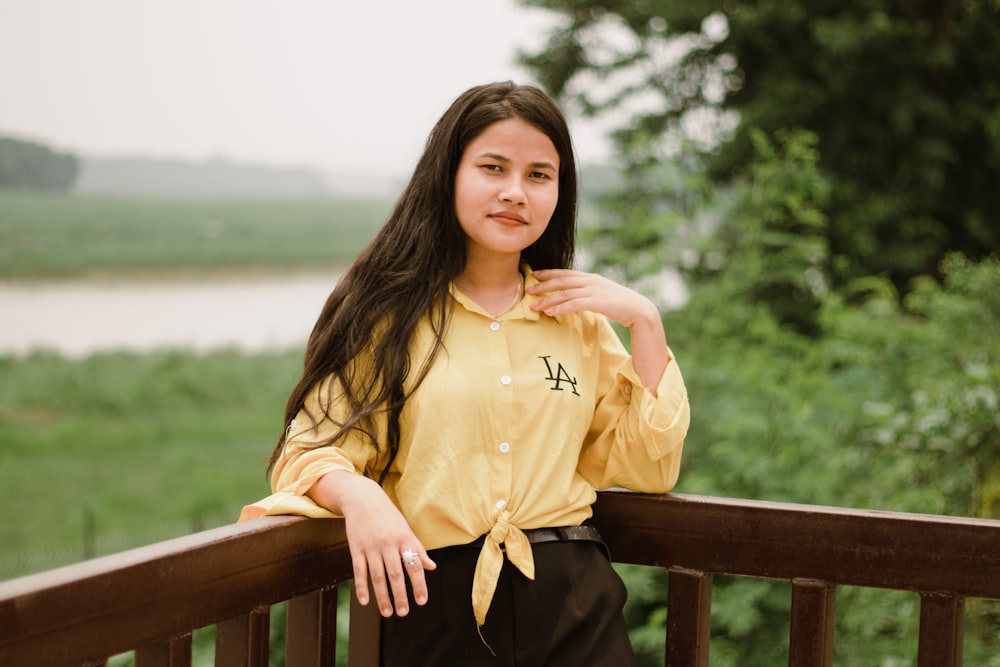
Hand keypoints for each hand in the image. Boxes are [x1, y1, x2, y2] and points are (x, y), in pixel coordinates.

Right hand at [309, 470, 435, 616]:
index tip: (422, 600)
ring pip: (378, 576)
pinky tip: (365, 601)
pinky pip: (359, 571)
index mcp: (404, 538)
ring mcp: (371, 546)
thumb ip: (418, 549)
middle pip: (396, 574)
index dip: (419, 584)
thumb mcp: (406, 529)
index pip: (414, 565)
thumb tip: (432, 567)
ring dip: (382, 596)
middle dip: (400, 595)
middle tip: (403, 612)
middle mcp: (388, 543)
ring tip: (388, 612)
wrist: (363, 498)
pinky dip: (361, 587)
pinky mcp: (356, 548)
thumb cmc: (387, 516)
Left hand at [528, 269, 670, 390]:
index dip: (549, 273)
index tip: (535, 274)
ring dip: (548, 300)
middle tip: (528, 289)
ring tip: (534, 306)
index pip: (566, 273)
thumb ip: (588, 293)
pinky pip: (574, 305)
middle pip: (562, 281)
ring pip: (565, 294)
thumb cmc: (620, 304)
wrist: (639, 310)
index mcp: (591, 278)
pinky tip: (550, 313)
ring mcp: (594, 291)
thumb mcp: (602, 294)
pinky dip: (560, 308)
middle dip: (543, 285)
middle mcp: (591, 281)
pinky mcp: (597, 302)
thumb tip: (574, 297)